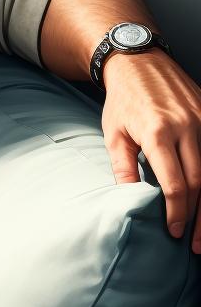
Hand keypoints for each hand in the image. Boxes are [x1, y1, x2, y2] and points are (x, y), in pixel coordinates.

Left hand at [101, 50, 200, 251]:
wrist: (140, 62)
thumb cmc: (123, 101)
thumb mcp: (114, 134)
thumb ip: (124, 167)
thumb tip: (132, 199)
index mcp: (158, 133)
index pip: (176, 184)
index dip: (177, 212)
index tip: (173, 232)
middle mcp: (187, 126)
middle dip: (199, 217)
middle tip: (194, 244)